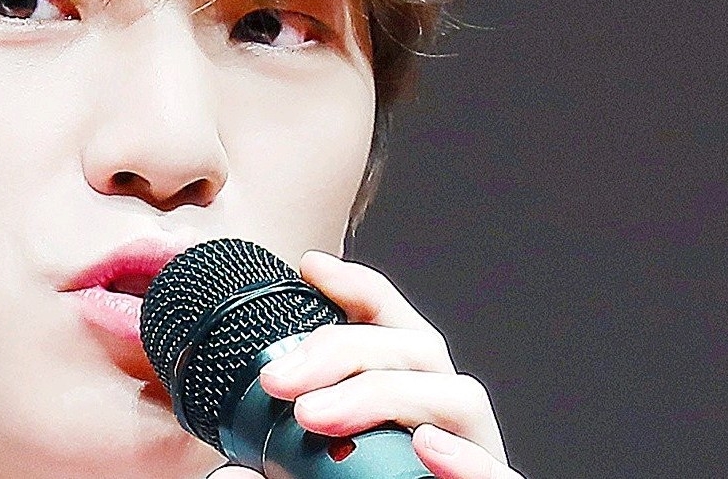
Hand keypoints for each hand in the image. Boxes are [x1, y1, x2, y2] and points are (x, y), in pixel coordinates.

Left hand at [256, 251, 524, 478]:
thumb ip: (280, 470)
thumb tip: (225, 475)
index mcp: (408, 395)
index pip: (392, 323)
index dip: (357, 288)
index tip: (306, 268)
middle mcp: (447, 417)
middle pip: (416, 349)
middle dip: (342, 349)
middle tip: (276, 379)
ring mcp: (477, 455)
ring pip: (458, 395)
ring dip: (382, 393)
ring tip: (313, 415)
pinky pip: (502, 477)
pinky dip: (467, 461)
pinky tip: (425, 448)